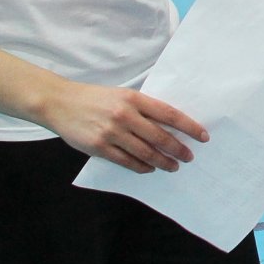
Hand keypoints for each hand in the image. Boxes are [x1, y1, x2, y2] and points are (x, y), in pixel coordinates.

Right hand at [38, 81, 206, 173]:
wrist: (60, 103)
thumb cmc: (95, 98)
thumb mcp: (123, 95)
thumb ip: (143, 108)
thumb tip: (169, 125)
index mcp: (134, 99)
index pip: (169, 114)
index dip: (188, 126)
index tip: (202, 136)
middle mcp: (125, 115)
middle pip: (160, 136)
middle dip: (178, 149)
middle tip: (189, 157)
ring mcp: (112, 132)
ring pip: (145, 152)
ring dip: (163, 161)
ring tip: (173, 166)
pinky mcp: (99, 147)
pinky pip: (126, 161)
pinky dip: (141, 167)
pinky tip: (150, 169)